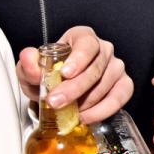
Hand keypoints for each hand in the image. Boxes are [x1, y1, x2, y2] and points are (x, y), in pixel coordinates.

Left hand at [16, 25, 131, 123]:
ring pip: (105, 85)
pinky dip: (102, 110)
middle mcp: (104, 49)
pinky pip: (119, 98)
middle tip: (56, 101)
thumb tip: (29, 58)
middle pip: (95, 68)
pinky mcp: (124, 85)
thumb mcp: (32, 70)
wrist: (60, 88)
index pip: (86, 44)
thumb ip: (28, 64)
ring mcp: (116, 67)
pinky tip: (86, 116)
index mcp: (83, 37)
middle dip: (75, 88)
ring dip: (85, 102)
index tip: (64, 74)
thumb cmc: (50, 74)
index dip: (78, 59)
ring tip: (68, 112)